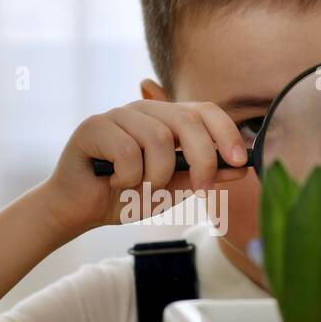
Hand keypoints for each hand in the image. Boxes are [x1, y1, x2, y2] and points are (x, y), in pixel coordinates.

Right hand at [38, 99, 250, 235]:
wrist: (80, 211)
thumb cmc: (125, 196)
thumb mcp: (173, 189)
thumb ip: (203, 176)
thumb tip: (240, 167)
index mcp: (165, 119)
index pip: (204, 110)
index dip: (226, 132)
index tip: (240, 160)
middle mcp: (144, 111)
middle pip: (186, 121)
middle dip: (202, 158)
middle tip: (201, 188)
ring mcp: (118, 115)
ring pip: (158, 138)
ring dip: (156, 176)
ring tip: (141, 188)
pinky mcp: (93, 126)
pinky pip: (127, 150)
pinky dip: (128, 176)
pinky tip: (114, 181)